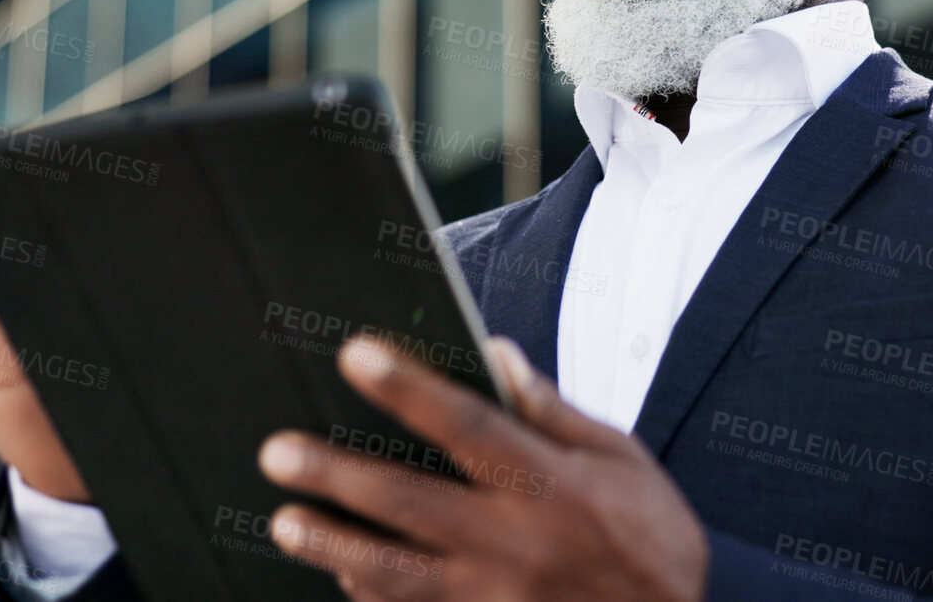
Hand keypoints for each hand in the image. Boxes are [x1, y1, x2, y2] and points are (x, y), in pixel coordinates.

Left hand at [258, 335, 709, 601]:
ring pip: (398, 574)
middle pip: (412, 504)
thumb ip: (553, 412)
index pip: (467, 425)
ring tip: (285, 523)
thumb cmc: (653, 541)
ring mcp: (496, 599)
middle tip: (279, 452)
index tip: (356, 354)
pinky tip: (340, 577)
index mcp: (552, 485)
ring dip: (335, 547)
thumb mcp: (622, 462)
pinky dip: (373, 598)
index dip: (409, 387)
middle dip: (339, 475)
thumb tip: (497, 355)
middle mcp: (517, 543)